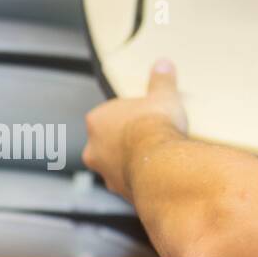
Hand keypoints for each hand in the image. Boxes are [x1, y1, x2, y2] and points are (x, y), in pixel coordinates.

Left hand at [83, 59, 188, 198]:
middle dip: (125, 140)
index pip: (107, 115)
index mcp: (97, 120)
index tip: (144, 116)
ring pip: (116, 164)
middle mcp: (94, 148)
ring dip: (131, 161)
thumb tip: (163, 64)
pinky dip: (140, 179)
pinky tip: (158, 174)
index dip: (127, 115)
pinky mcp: (119, 191)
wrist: (162, 164)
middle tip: (149, 137)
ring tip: (157, 157)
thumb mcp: (163, 96)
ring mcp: (105, 172)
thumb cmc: (156, 127)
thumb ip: (161, 81)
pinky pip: (129, 182)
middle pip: (107, 141)